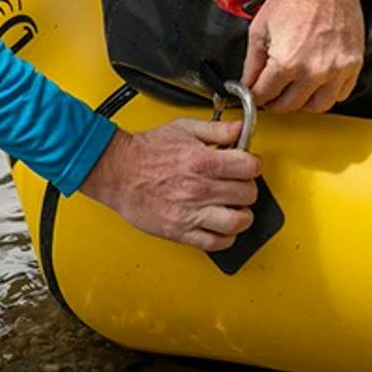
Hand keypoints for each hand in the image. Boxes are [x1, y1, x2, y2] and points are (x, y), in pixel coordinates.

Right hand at [78, 119, 260, 251]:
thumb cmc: (148, 150)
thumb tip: (242, 128)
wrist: (118, 171)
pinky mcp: (179, 232)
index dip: (253, 164)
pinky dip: (225, 237)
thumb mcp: (185, 128)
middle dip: (247, 188)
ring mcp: (190, 213)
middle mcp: (199, 189)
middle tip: (238, 185)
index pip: (250, 168)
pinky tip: (222, 226)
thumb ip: (218, 129)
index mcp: (203, 161)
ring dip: (242, 215)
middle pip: (247, 194)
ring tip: (235, 208)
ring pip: (237, 222)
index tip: (247, 166)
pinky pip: (214, 243)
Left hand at [242, 0, 364, 112]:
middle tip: (272, 93)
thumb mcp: (260, 28)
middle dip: (275, 102)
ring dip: (303, 103)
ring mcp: (336, 69)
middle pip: (289, 106)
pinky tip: (318, 82)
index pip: (264, 96)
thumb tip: (247, 82)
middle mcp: (313, 71)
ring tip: (295, 90)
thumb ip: (252, 62)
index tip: (255, 95)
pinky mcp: (353, 64)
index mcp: (286, 62)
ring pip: (318, 106)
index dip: (255, 97)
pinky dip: (328, 93)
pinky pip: (342, 94)